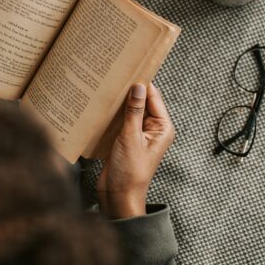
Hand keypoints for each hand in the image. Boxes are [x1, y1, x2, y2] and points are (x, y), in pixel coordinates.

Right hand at [97, 83, 174, 218]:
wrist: (117, 198)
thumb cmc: (129, 173)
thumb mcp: (130, 138)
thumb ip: (134, 111)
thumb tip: (138, 87)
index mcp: (162, 128)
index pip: (153, 97)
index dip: (142, 82)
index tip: (131, 67)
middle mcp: (153, 129)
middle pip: (142, 101)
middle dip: (129, 91)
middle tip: (115, 74)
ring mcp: (139, 133)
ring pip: (130, 110)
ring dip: (119, 102)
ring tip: (106, 86)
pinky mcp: (126, 138)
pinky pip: (121, 120)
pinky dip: (113, 113)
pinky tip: (102, 105)